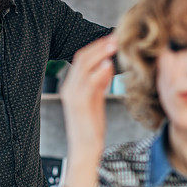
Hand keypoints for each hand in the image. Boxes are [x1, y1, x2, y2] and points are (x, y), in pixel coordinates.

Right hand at [60, 35, 115, 162]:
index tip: (113, 38)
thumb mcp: (96, 100)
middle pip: (82, 57)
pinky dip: (98, 72)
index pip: (82, 57)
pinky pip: (88, 84)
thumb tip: (107, 64)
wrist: (85, 149)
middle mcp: (69, 87)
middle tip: (116, 36)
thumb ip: (99, 82)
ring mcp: (73, 95)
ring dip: (100, 53)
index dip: (97, 46)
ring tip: (115, 44)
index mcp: (72, 85)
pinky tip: (108, 64)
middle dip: (100, 45)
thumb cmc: (92, 127)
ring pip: (84, 66)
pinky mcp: (79, 105)